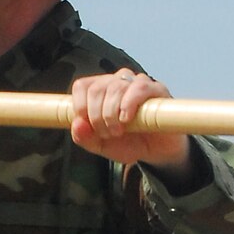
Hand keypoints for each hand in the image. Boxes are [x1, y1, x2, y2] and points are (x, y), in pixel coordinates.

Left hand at [69, 69, 190, 174]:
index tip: (88, 126)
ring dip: (111, 114)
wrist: (156, 152)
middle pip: (97, 89)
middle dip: (97, 116)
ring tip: (118, 131)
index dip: (80, 106)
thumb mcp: (100, 145)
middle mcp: (118, 81)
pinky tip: (127, 119)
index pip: (82, 86)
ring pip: (115, 88)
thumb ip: (84, 137)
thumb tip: (77, 124)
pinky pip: (139, 87)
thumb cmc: (128, 143)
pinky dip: (128, 104)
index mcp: (101, 90)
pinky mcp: (157, 89)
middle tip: (107, 133)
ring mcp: (137, 83)